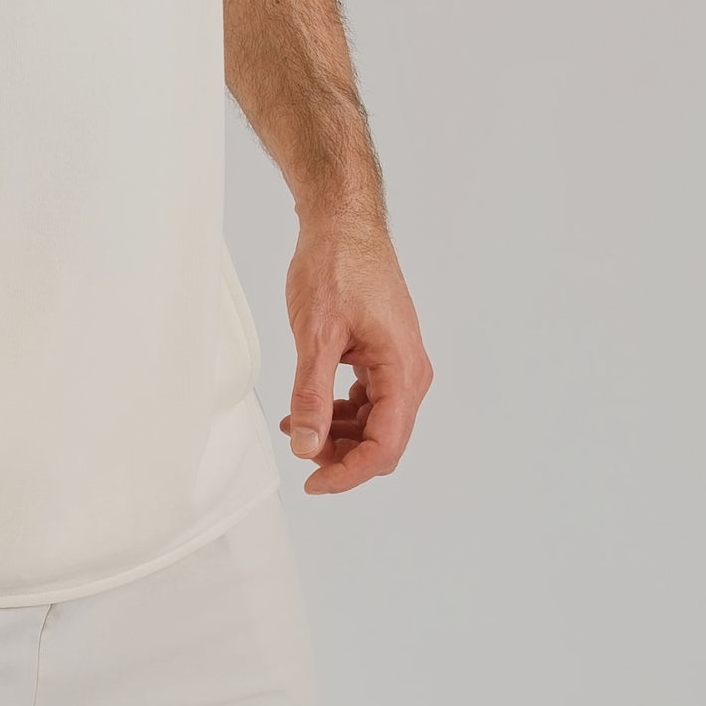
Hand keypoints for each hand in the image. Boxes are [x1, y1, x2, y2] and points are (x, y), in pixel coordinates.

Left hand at [281, 215, 431, 492]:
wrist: (344, 222)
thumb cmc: (336, 266)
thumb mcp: (316, 334)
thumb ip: (313, 394)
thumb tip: (308, 446)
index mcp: (402, 370)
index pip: (384, 445)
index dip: (349, 473)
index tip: (312, 482)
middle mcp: (410, 372)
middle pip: (383, 440)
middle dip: (342, 456)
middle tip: (299, 454)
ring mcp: (399, 363)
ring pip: (375, 422)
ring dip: (338, 434)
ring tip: (295, 426)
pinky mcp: (384, 353)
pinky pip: (368, 399)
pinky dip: (340, 411)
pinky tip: (308, 408)